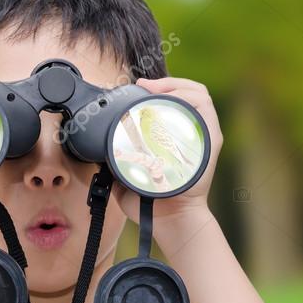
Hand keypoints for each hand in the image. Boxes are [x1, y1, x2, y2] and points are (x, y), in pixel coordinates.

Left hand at [112, 75, 222, 229]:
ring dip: (176, 84)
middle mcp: (193, 132)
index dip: (160, 87)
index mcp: (176, 136)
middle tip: (144, 85)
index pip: (175, 100)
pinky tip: (169, 95)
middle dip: (165, 82)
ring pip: (198, 94)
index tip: (138, 87)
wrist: (169, 220)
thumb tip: (92, 150)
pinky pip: (205, 106)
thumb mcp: (127, 174)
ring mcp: (204, 135)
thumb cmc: (149, 201)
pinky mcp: (211, 140)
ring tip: (155, 88)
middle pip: (187, 92)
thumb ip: (114, 161)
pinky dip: (189, 94)